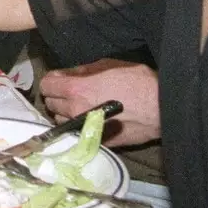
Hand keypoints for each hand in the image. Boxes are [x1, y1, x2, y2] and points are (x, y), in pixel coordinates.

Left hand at [39, 59, 161, 146]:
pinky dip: (77, 126)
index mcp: (75, 89)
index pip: (46, 86)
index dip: (52, 81)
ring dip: (64, 113)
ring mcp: (84, 129)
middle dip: (57, 96)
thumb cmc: (138, 82)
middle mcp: (74, 111)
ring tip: (80, 106)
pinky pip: (76, 133)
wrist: (162, 108)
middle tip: (70, 92)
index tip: (59, 80)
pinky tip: (89, 119)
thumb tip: (67, 74)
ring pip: (60, 121)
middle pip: (50, 104)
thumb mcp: (108, 65)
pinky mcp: (96, 142)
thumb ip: (82, 71)